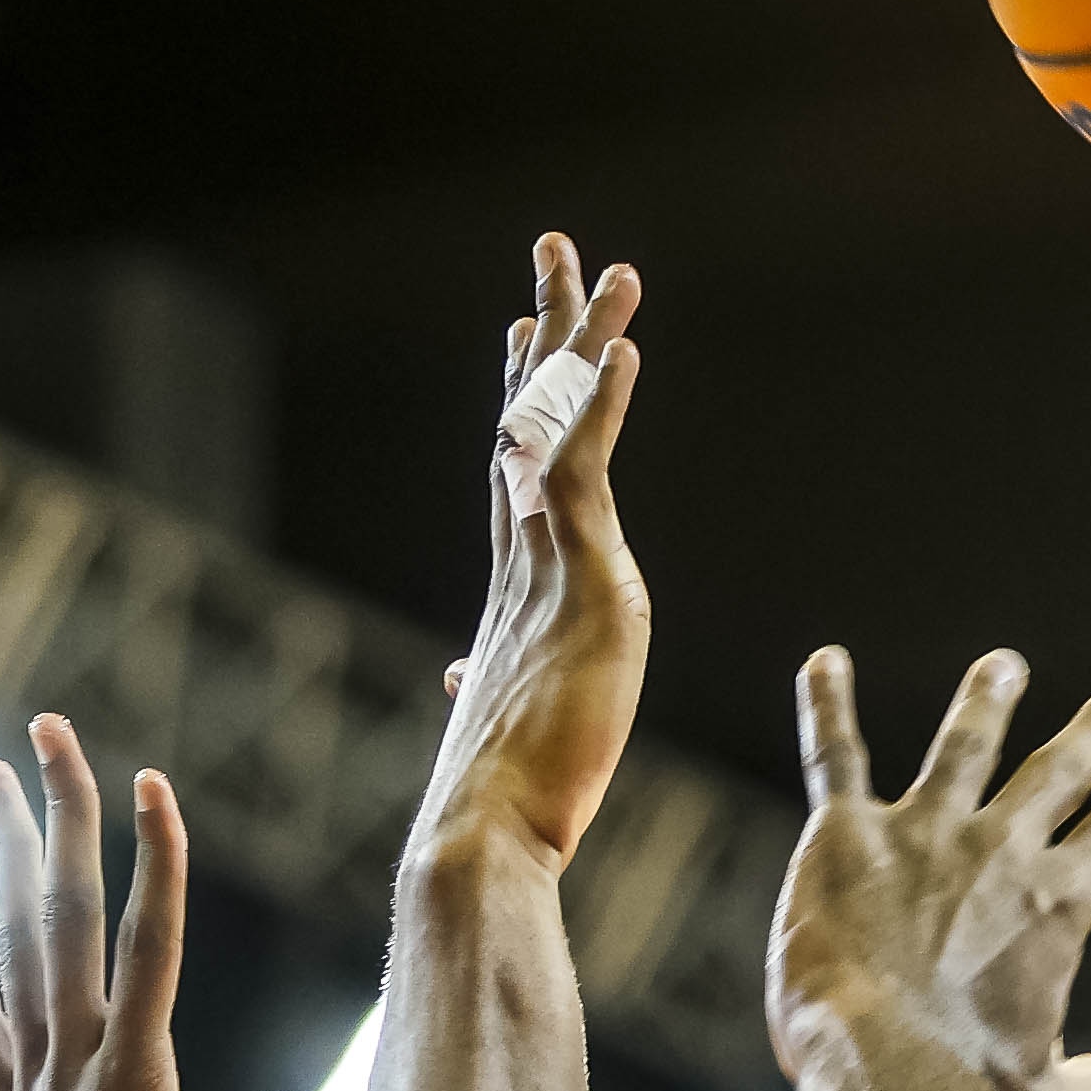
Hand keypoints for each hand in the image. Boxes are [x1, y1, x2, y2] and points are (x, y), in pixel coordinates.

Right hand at [425, 234, 649, 867]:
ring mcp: (547, 564)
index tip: (525, 334)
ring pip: (559, 426)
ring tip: (601, 264)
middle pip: (530, 418)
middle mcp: (524, 559)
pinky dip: (602, 406)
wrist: (484, 837)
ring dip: (581, 339)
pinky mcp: (581, 585)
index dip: (524, 397)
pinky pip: (586, 470)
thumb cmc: (500, 801)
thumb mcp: (505, 721)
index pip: (518, 470)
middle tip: (552, 253)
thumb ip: (488, 683)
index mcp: (517, 589)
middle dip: (544, 335)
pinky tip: (625, 350)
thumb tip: (465, 676)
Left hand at [770, 649, 1090, 1090]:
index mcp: (1060, 906)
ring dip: (986, 700)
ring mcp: (925, 832)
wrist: (879, 1065)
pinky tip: (824, 661)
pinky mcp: (848, 834)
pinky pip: (837, 753)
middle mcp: (1002, 850)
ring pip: (964, 745)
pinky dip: (828, 702)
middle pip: (1059, 771)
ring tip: (1002, 666)